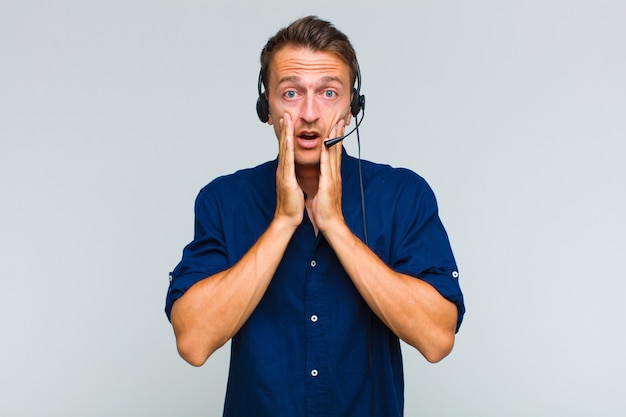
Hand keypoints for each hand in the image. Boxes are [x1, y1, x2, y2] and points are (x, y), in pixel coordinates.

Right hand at [274, 113, 303, 227]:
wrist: (288, 218)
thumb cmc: (292, 204)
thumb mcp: (294, 186)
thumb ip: (293, 176)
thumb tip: (293, 171)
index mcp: (286, 171)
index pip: (288, 149)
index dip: (288, 135)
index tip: (289, 122)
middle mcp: (283, 169)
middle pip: (284, 145)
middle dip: (285, 129)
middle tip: (285, 114)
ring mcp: (283, 173)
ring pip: (285, 149)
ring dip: (285, 133)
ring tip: (286, 120)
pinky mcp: (286, 178)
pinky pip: (288, 160)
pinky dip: (287, 148)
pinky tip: (288, 139)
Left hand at [311, 120, 345, 232]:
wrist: (329, 223)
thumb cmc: (324, 211)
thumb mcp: (321, 193)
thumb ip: (320, 184)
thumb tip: (317, 182)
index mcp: (331, 177)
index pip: (333, 156)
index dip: (334, 142)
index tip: (334, 130)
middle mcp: (334, 175)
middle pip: (336, 151)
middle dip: (337, 135)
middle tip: (339, 121)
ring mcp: (332, 178)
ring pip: (333, 155)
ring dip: (334, 140)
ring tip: (335, 126)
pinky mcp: (328, 183)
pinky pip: (326, 166)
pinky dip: (327, 154)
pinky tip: (326, 144)